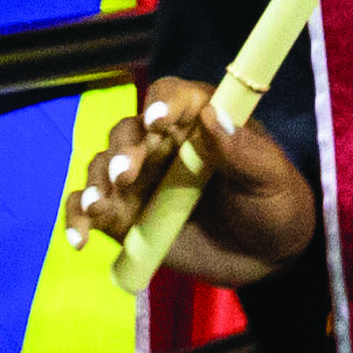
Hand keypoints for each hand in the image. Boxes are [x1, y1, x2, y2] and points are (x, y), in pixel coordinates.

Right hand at [65, 74, 317, 289]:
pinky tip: (80, 238)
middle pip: (129, 132)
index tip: (158, 121)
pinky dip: (78, 217)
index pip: (171, 95)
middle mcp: (161, 144)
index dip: (161, 102)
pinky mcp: (125, 216)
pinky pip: (91, 209)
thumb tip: (211, 116)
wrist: (266, 256)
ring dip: (96, 181)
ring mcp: (140, 180)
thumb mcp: (270, 178)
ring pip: (102, 166)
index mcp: (198, 120)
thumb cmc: (275, 204)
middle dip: (122, 150)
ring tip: (100, 205)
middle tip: (126, 175)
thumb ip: (243, 151)